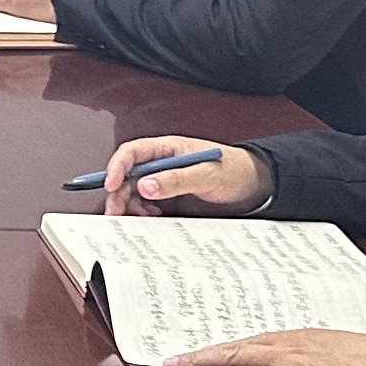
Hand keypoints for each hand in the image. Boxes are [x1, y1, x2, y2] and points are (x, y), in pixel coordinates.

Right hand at [99, 136, 272, 216]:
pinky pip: (147, 202)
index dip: (117, 167)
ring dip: (131, 204)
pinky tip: (153, 216)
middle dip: (119, 193)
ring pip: (135, 190)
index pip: (132, 152)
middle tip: (116, 212)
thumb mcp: (207, 175)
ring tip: (139, 217)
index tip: (111, 185)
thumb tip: (145, 185)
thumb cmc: (235, 171)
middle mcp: (162, 162)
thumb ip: (176, 179)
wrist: (254, 185)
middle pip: (128, 174)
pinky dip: (143, 211)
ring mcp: (165, 178)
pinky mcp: (170, 194)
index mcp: (168, 148)